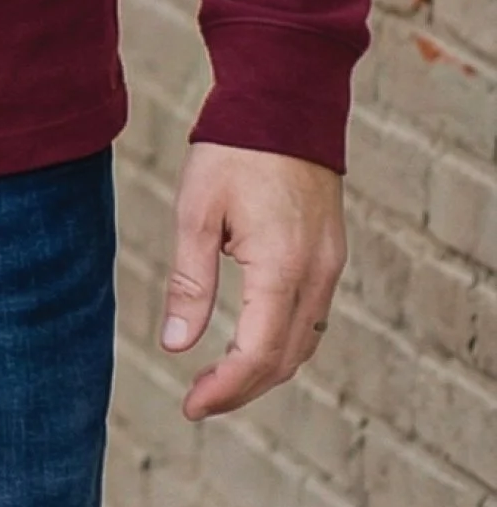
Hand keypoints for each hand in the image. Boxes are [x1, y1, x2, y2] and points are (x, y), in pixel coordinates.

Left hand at [163, 142, 345, 421]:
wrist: (287, 99)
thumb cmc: (234, 150)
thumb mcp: (196, 212)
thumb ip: (189, 282)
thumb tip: (176, 345)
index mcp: (282, 268)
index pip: (258, 355)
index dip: (225, 390)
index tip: (191, 406)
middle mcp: (316, 274)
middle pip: (285, 360)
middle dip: (242, 389)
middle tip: (197, 401)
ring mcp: (330, 265)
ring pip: (304, 343)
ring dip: (265, 371)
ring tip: (219, 381)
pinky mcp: (330, 254)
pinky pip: (312, 317)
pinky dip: (283, 343)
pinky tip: (251, 343)